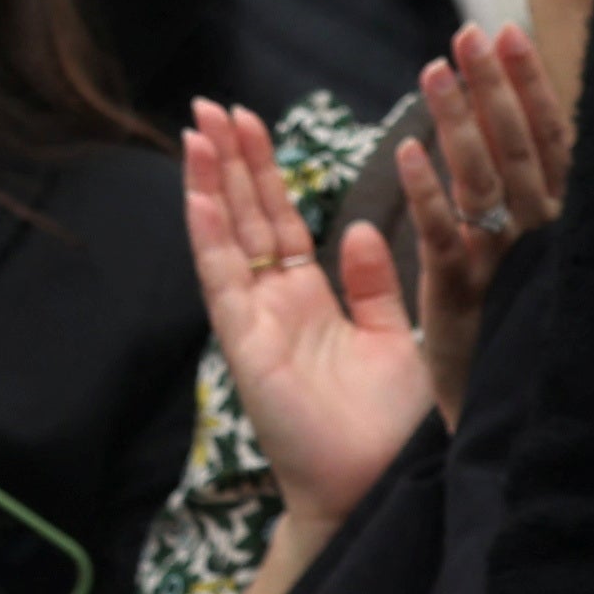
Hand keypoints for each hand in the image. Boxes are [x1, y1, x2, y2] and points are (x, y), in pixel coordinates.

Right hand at [180, 103, 428, 525]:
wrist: (383, 487)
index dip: (264, 172)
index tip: (251, 121)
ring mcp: (255, 324)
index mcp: (310, 302)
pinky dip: (210, 235)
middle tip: (211, 106)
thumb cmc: (394, 428)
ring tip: (198, 129)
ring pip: (225, 238)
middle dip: (230, 161)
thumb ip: (372, 285)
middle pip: (245, 218)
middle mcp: (274, 307)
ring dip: (210, 183)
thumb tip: (353, 229)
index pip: (278, 221)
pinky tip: (200, 193)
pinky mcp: (246, 346)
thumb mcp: (395, 338)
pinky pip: (223, 280)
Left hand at [380, 29, 572, 416]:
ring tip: (437, 67)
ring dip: (459, 123)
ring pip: (485, 184)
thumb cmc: (528, 358)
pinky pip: (447, 241)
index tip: (508, 34)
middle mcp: (539, 245)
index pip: (548, 145)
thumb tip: (516, 161)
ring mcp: (506, 273)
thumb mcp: (531, 280)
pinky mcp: (469, 306)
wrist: (522, 445)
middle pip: (519, 151)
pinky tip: (405, 153)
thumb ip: (525, 222)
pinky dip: (428, 196)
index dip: (526, 88)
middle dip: (495, 88)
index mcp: (554, 233)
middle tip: (471, 29)